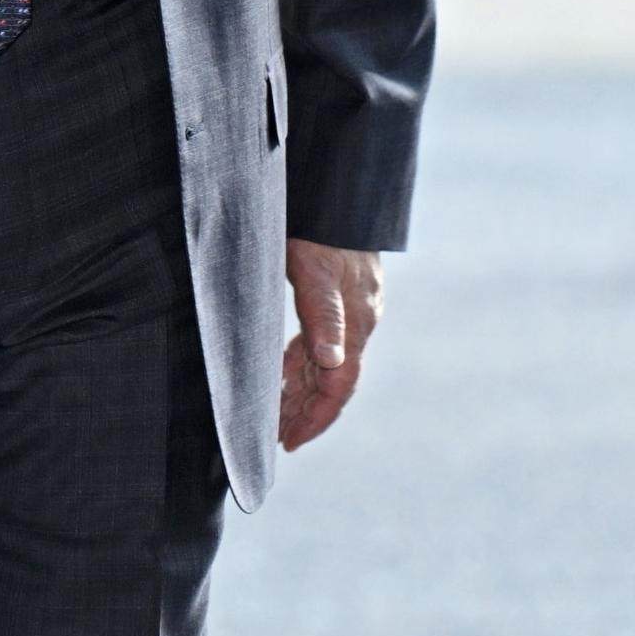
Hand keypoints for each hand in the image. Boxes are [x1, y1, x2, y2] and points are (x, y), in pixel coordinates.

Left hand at [281, 239, 383, 451]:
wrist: (337, 193)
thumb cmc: (320, 233)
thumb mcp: (316, 274)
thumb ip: (324, 318)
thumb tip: (333, 363)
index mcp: (355, 324)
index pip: (339, 385)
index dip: (316, 417)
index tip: (289, 442)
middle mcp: (358, 323)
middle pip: (333, 381)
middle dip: (305, 413)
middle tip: (275, 439)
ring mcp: (350, 310)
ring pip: (325, 363)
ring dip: (302, 391)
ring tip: (275, 416)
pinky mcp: (338, 297)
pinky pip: (321, 342)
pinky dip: (301, 362)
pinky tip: (284, 373)